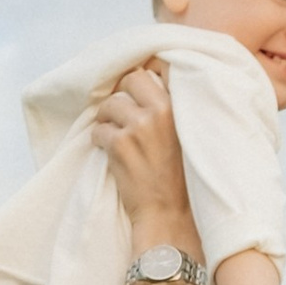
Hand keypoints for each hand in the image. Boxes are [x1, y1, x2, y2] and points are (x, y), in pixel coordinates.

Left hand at [89, 65, 197, 245]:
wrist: (170, 215)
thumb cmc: (181, 179)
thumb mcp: (187, 136)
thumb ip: (172, 109)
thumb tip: (150, 81)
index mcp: (180, 106)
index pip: (157, 68)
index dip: (144, 78)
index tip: (140, 92)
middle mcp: (160, 111)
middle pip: (130, 80)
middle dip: (123, 95)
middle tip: (124, 114)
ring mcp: (138, 127)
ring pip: (110, 105)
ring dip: (109, 120)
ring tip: (118, 138)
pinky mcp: (119, 145)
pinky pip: (98, 130)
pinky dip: (100, 141)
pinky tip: (112, 153)